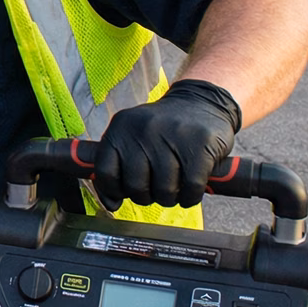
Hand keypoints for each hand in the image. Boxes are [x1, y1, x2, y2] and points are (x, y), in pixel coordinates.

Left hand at [93, 79, 240, 208]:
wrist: (202, 102)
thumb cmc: (161, 130)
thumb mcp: (131, 136)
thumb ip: (115, 166)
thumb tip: (111, 204)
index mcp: (121, 127)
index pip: (105, 172)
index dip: (114, 190)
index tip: (125, 192)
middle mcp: (144, 129)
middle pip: (136, 187)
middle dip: (146, 196)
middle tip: (155, 188)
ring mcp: (173, 135)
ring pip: (164, 191)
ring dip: (170, 198)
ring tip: (174, 186)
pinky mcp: (200, 145)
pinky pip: (191, 189)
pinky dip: (190, 197)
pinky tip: (189, 190)